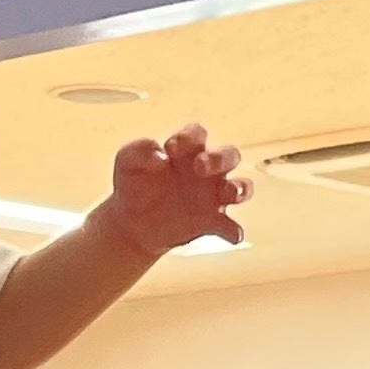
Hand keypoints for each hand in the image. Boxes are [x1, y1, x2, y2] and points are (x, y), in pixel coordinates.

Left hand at [96, 126, 251, 257]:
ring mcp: (213, 196)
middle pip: (230, 154)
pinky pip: (231, 226)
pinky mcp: (211, 222)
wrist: (130, 222)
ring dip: (239, 188)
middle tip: (200, 166)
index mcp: (187, 150)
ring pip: (242, 187)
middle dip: (219, 158)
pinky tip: (231, 234)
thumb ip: (139, 150)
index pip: (197, 134)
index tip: (170, 148)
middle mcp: (206, 170)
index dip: (188, 137)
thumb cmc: (133, 184)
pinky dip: (233, 230)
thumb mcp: (127, 161)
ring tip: (228, 193)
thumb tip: (161, 159)